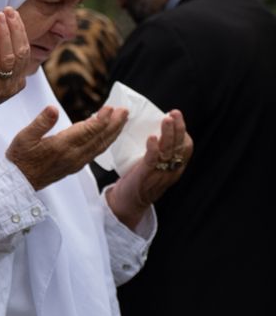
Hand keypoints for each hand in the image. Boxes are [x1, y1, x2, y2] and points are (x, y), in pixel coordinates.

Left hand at [0, 8, 30, 128]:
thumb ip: (1, 57)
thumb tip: (4, 31)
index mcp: (17, 81)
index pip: (25, 52)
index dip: (20, 31)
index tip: (13, 13)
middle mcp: (13, 85)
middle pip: (20, 52)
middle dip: (15, 28)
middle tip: (8, 10)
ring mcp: (0, 88)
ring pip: (9, 56)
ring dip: (5, 33)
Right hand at [7, 105, 127, 190]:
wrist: (20, 182)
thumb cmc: (20, 157)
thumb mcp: (24, 136)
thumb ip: (41, 123)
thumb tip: (53, 109)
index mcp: (61, 146)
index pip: (87, 131)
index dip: (101, 119)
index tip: (110, 108)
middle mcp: (73, 155)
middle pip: (99, 139)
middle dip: (114, 124)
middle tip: (125, 111)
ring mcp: (76, 162)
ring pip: (100, 147)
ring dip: (113, 133)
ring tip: (122, 120)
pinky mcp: (75, 166)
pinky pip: (95, 153)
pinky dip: (105, 142)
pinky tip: (108, 136)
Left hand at [106, 110, 193, 229]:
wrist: (129, 203)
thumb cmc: (140, 180)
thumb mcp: (155, 165)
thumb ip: (158, 151)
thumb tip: (152, 127)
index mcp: (175, 167)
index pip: (186, 148)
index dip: (183, 132)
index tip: (176, 116)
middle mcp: (172, 170)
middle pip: (179, 147)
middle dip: (178, 128)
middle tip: (174, 112)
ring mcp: (160, 173)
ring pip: (168, 151)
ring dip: (168, 134)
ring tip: (166, 119)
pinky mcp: (146, 174)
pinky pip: (152, 160)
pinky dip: (153, 148)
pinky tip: (152, 137)